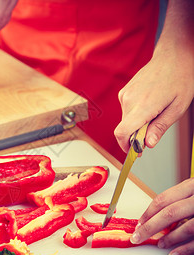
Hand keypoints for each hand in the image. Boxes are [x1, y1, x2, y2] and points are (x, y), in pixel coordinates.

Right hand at [114, 0, 193, 153]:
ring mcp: (125, 95)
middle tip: (152, 133)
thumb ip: (160, 127)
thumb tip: (148, 144)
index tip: (135, 151)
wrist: (174, 56)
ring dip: (137, 124)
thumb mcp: (177, 108)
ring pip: (125, 120)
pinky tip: (149, 106)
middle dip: (136, 136)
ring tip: (155, 113)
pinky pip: (126, 111)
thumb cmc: (180, 78)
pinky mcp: (124, 92)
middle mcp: (129, 100)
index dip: (126, 146)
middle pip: (124, 128)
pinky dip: (135, 115)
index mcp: (143, 105)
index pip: (122, 132)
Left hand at [130, 178, 193, 254]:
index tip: (138, 224)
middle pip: (170, 213)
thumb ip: (180, 200)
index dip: (148, 213)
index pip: (164, 199)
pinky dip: (185, 250)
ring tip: (158, 245)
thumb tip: (155, 217)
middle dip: (150, 227)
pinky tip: (173, 254)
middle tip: (137, 237)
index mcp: (193, 186)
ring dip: (169, 239)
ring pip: (187, 228)